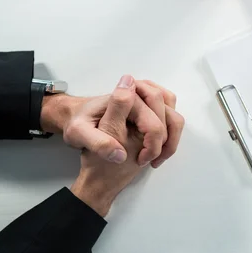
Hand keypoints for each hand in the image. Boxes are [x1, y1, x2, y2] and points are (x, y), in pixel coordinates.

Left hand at [40, 76, 184, 166]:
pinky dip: (169, 132)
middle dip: (164, 143)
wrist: (78, 116)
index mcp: (125, 99)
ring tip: (156, 156)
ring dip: (171, 137)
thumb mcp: (79, 135)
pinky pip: (170, 114)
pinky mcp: (149, 103)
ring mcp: (146, 96)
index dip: (152, 146)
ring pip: (173, 113)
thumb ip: (98, 143)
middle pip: (169, 116)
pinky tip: (156, 147)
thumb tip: (120, 154)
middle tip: (148, 160)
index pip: (154, 124)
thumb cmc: (78, 123)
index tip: (140, 160)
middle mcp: (139, 92)